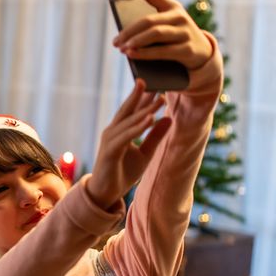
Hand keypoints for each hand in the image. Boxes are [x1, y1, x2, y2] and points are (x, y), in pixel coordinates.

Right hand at [86, 80, 172, 208]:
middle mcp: (112, 131)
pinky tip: (150, 119)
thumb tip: (169, 118)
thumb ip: (155, 136)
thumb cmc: (122, 173)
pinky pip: (126, 136)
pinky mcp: (110, 150)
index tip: (159, 86)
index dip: (145, 98)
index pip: (133, 110)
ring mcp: (110, 140)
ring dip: (145, 110)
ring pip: (129, 121)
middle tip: (157, 82)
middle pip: (128, 110)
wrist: (106, 192)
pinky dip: (138, 127)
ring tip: (160, 99)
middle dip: (142, 96)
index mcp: (119, 130)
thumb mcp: (145, 153)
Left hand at [112, 0, 216, 89]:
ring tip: (122, 48)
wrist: (203, 51)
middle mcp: (179, 16)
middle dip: (129, 31)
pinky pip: (162, 51)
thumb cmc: (179, 31)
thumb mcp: (173, 13)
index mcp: (172, 6)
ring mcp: (184, 32)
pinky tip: (132, 54)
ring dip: (136, 41)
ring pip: (156, 34)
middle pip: (149, 20)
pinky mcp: (186, 49)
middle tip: (115, 42)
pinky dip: (145, 53)